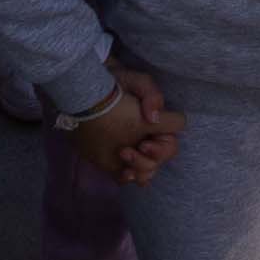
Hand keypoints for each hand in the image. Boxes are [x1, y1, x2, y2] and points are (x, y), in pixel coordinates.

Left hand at [69, 61, 180, 181]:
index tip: (145, 141)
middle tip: (126, 151)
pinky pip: (127, 177)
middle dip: (148, 160)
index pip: (172, 142)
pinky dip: (127, 178)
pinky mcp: (115, 161)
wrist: (87, 92)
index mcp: (156, 124)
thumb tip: (154, 118)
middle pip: (161, 160)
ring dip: (139, 169)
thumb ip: (152, 95)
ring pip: (147, 172)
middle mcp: (148, 140)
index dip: (163, 145)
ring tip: (122, 157)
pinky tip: (122, 173)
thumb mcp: (136, 81)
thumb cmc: (115, 83)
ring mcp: (132, 151)